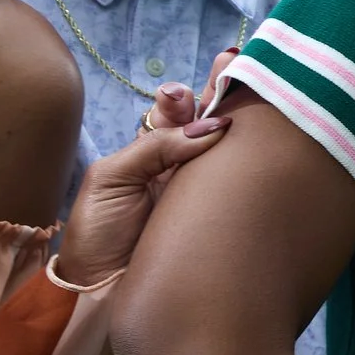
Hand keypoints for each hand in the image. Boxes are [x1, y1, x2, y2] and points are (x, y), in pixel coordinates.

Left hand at [56, 55, 240, 286]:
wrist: (101, 292)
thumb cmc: (99, 233)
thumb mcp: (111, 178)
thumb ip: (155, 146)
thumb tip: (212, 126)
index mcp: (151, 154)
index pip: (174, 116)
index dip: (182, 97)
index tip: (181, 91)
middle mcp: (182, 167)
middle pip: (208, 120)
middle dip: (221, 89)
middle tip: (233, 62)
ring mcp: (207, 190)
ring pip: (228, 146)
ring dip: (237, 113)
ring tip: (246, 85)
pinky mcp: (226, 214)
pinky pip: (240, 181)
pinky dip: (250, 157)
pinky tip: (256, 134)